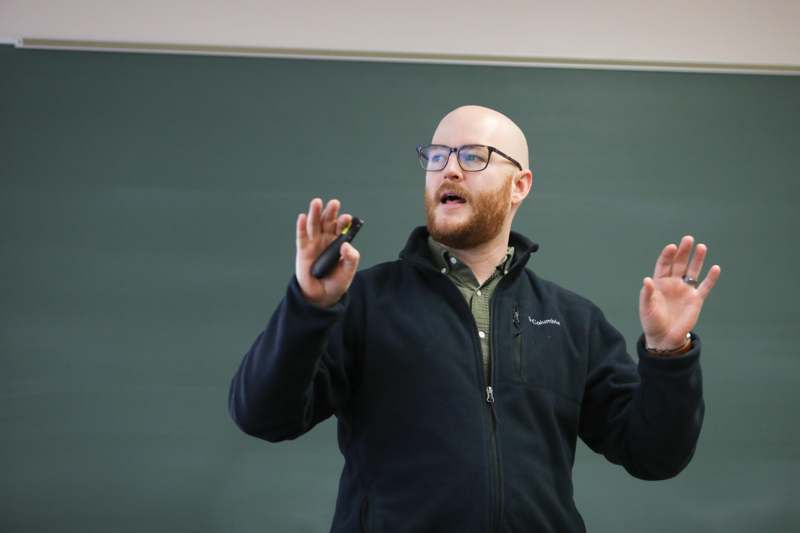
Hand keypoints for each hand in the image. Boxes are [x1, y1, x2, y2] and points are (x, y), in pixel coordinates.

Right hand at [296, 198, 360, 308]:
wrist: (321, 296)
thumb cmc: (336, 282)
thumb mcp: (348, 272)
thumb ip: (351, 259)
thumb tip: (346, 244)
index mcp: (338, 243)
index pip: (341, 229)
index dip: (343, 222)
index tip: (347, 218)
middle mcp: (325, 240)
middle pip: (327, 222)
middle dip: (330, 212)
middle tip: (334, 203)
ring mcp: (314, 244)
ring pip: (314, 226)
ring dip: (315, 214)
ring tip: (317, 202)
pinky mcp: (303, 250)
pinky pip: (301, 237)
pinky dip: (301, 227)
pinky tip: (303, 217)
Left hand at [639, 235, 720, 350]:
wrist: (664, 337)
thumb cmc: (651, 321)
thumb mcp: (646, 307)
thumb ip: (647, 294)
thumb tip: (647, 280)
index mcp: (659, 283)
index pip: (664, 265)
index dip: (667, 255)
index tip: (671, 247)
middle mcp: (673, 283)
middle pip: (679, 264)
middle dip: (683, 252)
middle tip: (688, 239)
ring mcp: (685, 290)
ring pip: (693, 271)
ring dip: (697, 260)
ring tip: (701, 247)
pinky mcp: (696, 299)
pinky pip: (705, 286)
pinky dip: (711, 278)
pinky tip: (715, 268)